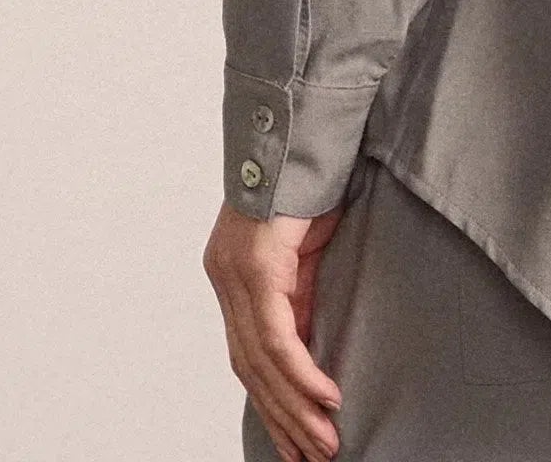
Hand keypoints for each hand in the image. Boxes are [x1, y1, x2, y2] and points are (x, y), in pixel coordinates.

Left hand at [204, 198, 346, 461]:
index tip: (297, 439)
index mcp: (234, 274)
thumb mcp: (307, 246)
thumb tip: (314, 336)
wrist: (303, 122)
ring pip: (261, 361)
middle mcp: (225, 277)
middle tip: (312, 458)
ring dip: (297, 408)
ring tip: (325, 443)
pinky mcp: (257, 263)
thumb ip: (303, 289)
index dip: (272, 401)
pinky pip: (276, 334)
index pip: (248, 355)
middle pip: (250, 369)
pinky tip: (325, 398)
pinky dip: (301, 371)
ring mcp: (236, 272)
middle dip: (282, 418)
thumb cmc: (310, 175)